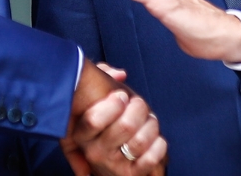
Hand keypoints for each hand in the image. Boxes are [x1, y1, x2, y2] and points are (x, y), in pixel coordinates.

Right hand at [61, 61, 166, 175]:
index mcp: (81, 133)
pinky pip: (152, 157)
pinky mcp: (131, 175)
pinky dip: (159, 144)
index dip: (114, 104)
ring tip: (149, 120)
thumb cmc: (105, 122)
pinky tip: (155, 138)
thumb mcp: (95, 98)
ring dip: (151, 125)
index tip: (122, 96)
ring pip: (141, 140)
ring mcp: (113, 165)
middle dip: (139, 109)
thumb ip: (102, 75)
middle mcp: (94, 152)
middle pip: (126, 126)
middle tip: (138, 105)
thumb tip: (120, 75)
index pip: (94, 120)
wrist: (110, 161)